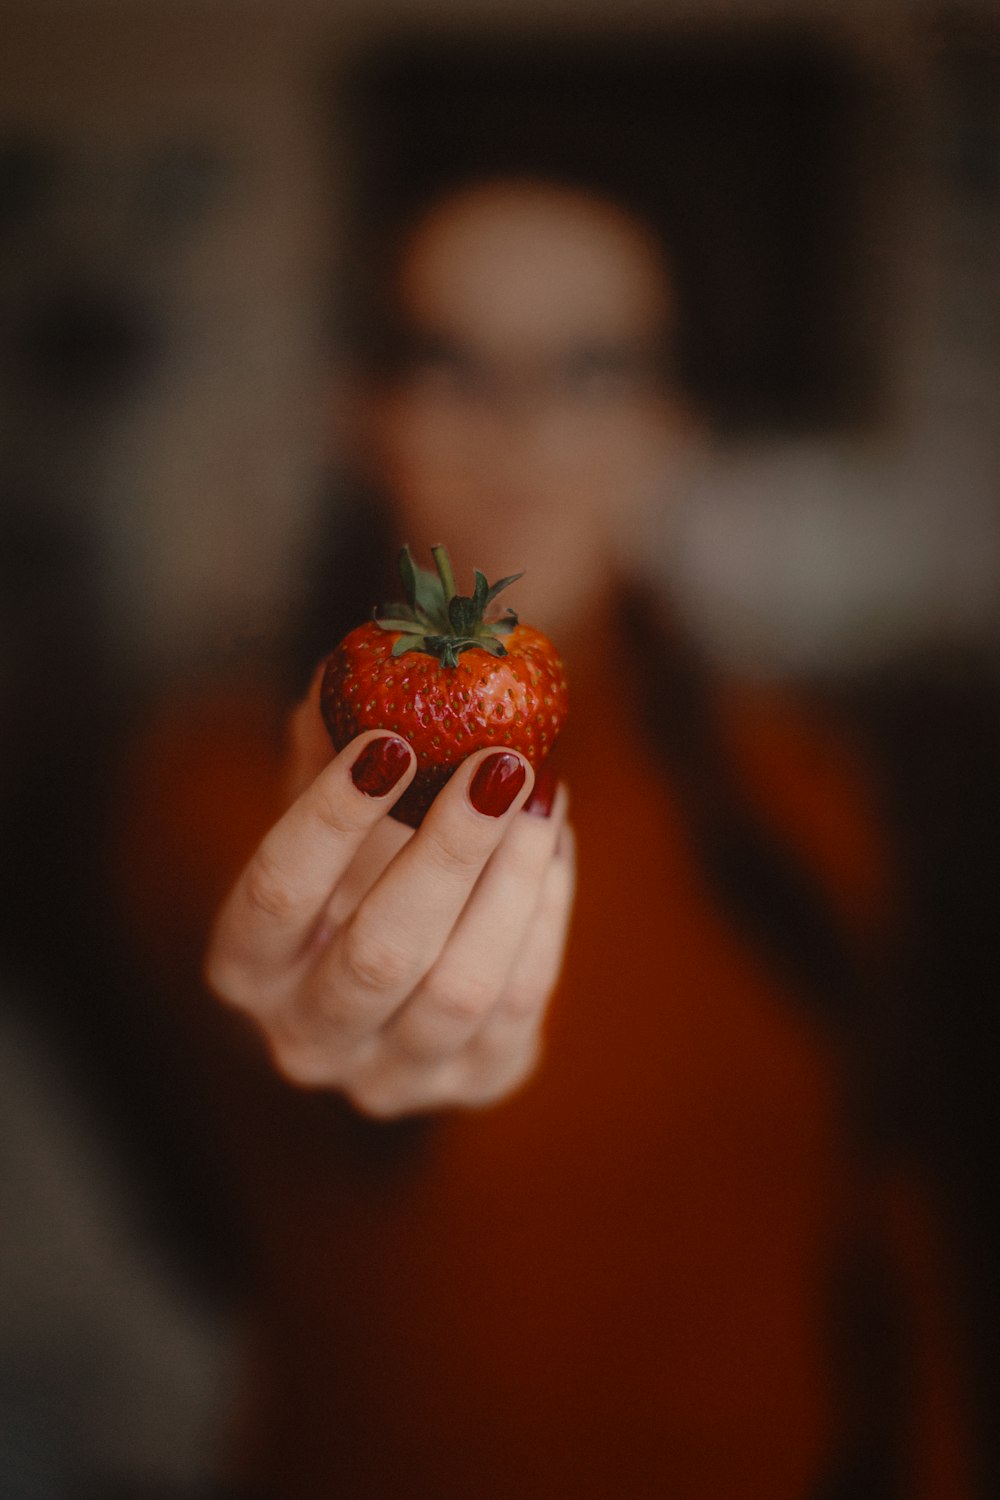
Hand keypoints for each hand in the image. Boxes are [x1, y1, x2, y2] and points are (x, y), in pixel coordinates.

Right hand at [204, 682, 574, 1118]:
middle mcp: (306, 1040)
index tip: (389, 742)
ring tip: (542, 788)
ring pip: (462, 990)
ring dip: (512, 880)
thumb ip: (329, 745)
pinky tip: (554, 839)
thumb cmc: (351, 864)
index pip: (276, 898)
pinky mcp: (474, 1084)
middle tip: (500, 762)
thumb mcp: (324, 805)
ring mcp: (391, 1077)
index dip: (329, 820)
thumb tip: (353, 667)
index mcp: (247, 966)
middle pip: (378, 957)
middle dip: (448, 852)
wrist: (404, 964)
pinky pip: (522, 1001)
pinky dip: (546, 911)